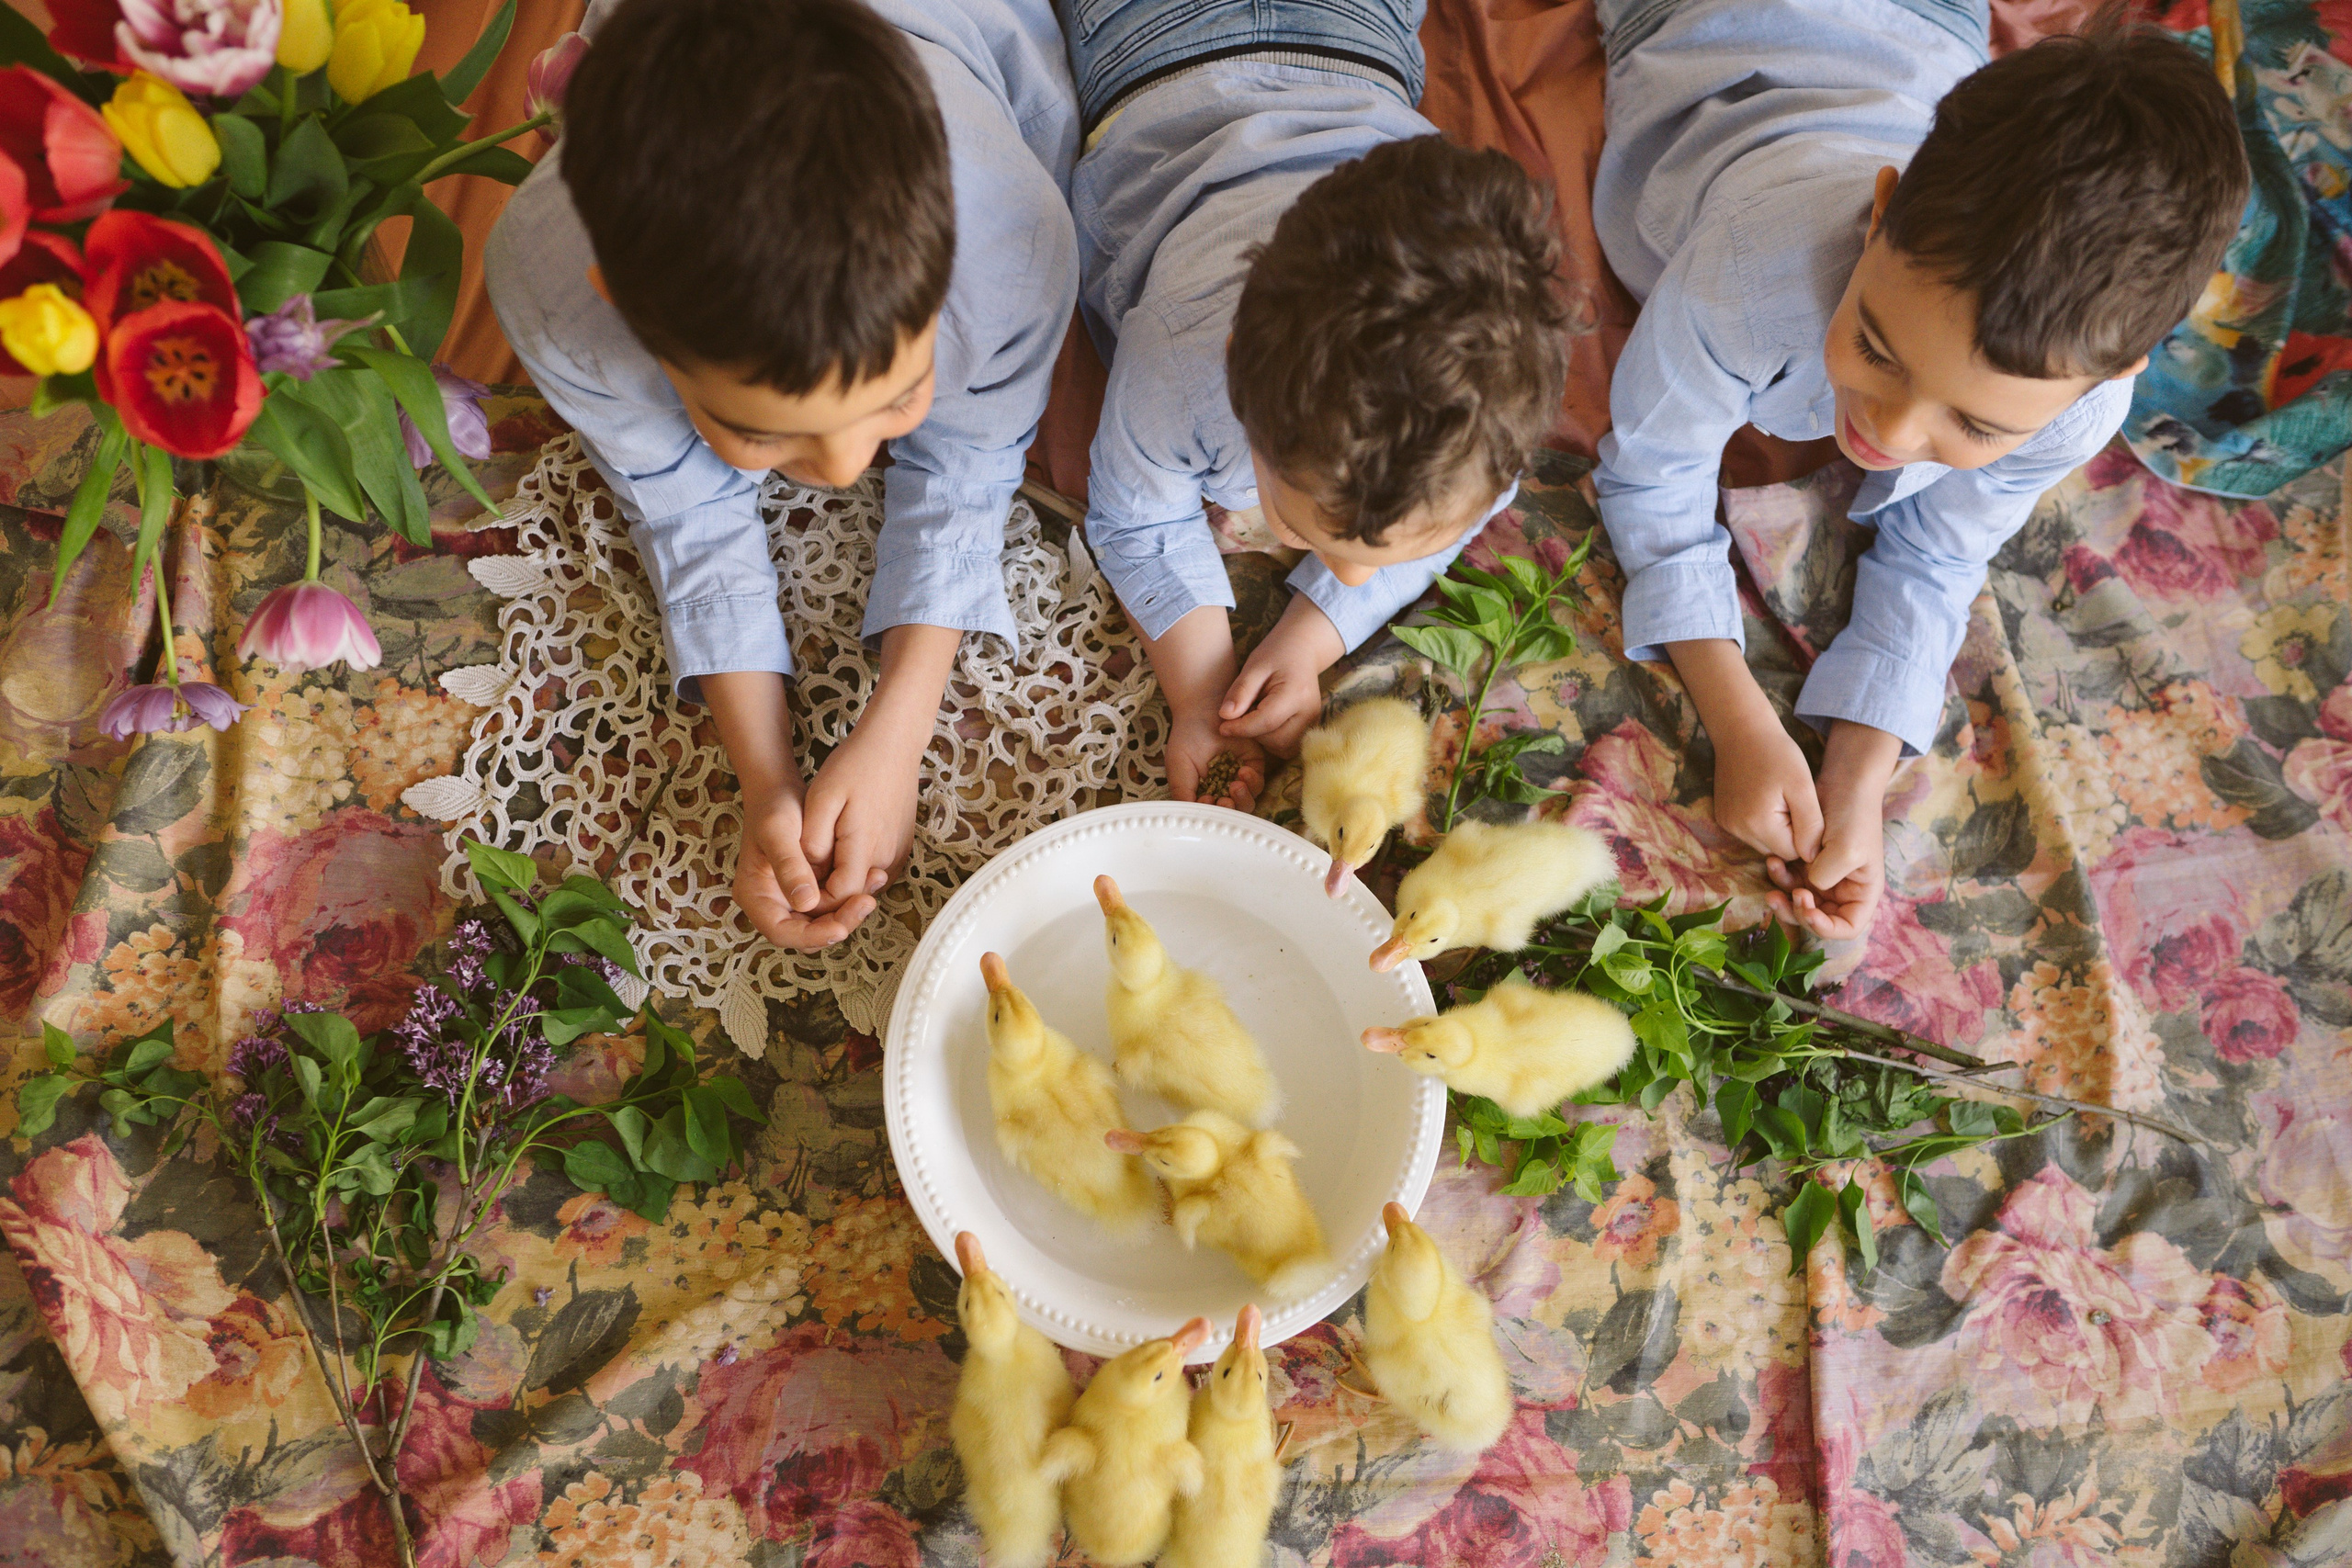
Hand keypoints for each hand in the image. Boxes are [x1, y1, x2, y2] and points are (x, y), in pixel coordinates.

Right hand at [734, 779, 877, 948]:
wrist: (779, 790)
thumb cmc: (773, 806)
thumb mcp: (778, 831)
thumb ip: (789, 866)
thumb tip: (806, 903)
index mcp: (755, 896)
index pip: (782, 932)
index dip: (811, 936)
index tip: (839, 928)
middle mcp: (772, 903)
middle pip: (806, 933)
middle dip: (838, 923)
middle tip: (866, 902)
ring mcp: (792, 898)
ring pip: (823, 921)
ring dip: (849, 909)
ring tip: (875, 882)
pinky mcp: (810, 889)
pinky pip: (832, 903)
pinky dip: (851, 896)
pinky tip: (871, 877)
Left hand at [797, 621, 960, 918]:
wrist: (893, 743)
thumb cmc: (855, 766)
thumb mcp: (821, 799)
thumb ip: (813, 841)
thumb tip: (808, 872)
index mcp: (865, 848)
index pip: (840, 896)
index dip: (817, 897)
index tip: (798, 883)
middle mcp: (886, 857)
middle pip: (853, 894)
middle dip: (827, 890)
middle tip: (802, 874)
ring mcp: (897, 852)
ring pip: (864, 883)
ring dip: (842, 878)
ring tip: (818, 859)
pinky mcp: (901, 846)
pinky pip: (875, 869)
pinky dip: (856, 867)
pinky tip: (840, 848)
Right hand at [1169, 704, 1265, 812]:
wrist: (1202, 708)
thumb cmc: (1186, 738)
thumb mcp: (1178, 768)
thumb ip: (1184, 795)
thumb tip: (1194, 819)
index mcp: (1204, 793)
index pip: (1213, 813)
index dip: (1214, 813)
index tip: (1208, 802)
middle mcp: (1223, 788)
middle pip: (1233, 811)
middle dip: (1232, 809)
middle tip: (1226, 800)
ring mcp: (1240, 777)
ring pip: (1249, 799)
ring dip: (1244, 797)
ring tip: (1236, 785)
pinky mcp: (1255, 763)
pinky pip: (1259, 780)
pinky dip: (1253, 781)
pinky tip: (1243, 772)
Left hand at [1219, 596, 1344, 757]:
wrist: (1302, 651)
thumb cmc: (1276, 655)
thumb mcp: (1253, 667)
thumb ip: (1240, 692)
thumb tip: (1225, 716)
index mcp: (1296, 693)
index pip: (1266, 721)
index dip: (1241, 728)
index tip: (1222, 726)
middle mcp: (1310, 713)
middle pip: (1275, 740)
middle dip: (1253, 733)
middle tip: (1242, 714)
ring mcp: (1313, 723)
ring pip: (1281, 748)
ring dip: (1262, 738)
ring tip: (1255, 715)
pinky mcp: (1310, 730)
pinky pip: (1287, 747)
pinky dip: (1272, 740)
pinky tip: (1265, 721)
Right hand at [1667, 638, 1821, 862]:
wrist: (1741, 730)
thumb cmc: (1777, 754)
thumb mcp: (1803, 787)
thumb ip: (1811, 825)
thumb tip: (1812, 857)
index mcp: (1758, 825)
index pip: (1794, 852)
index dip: (1806, 833)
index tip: (1804, 806)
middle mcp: (1737, 831)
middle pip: (1778, 850)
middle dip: (1790, 831)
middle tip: (1792, 800)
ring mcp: (1727, 825)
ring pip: (1765, 842)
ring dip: (1776, 827)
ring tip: (1778, 796)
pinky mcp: (1724, 818)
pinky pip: (1751, 832)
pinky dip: (1761, 821)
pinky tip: (1764, 797)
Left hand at [1768, 722, 1897, 940]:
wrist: (1843, 783)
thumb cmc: (1853, 815)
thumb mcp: (1846, 849)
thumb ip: (1826, 875)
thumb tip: (1806, 886)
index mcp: (1863, 892)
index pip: (1847, 928)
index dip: (1825, 928)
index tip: (1807, 909)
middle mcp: (1844, 890)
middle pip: (1818, 920)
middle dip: (1796, 912)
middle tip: (1781, 896)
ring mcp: (1824, 878)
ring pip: (1799, 902)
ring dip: (1783, 894)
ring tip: (1772, 868)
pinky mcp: (1807, 865)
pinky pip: (1789, 881)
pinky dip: (1779, 876)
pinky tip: (1771, 860)